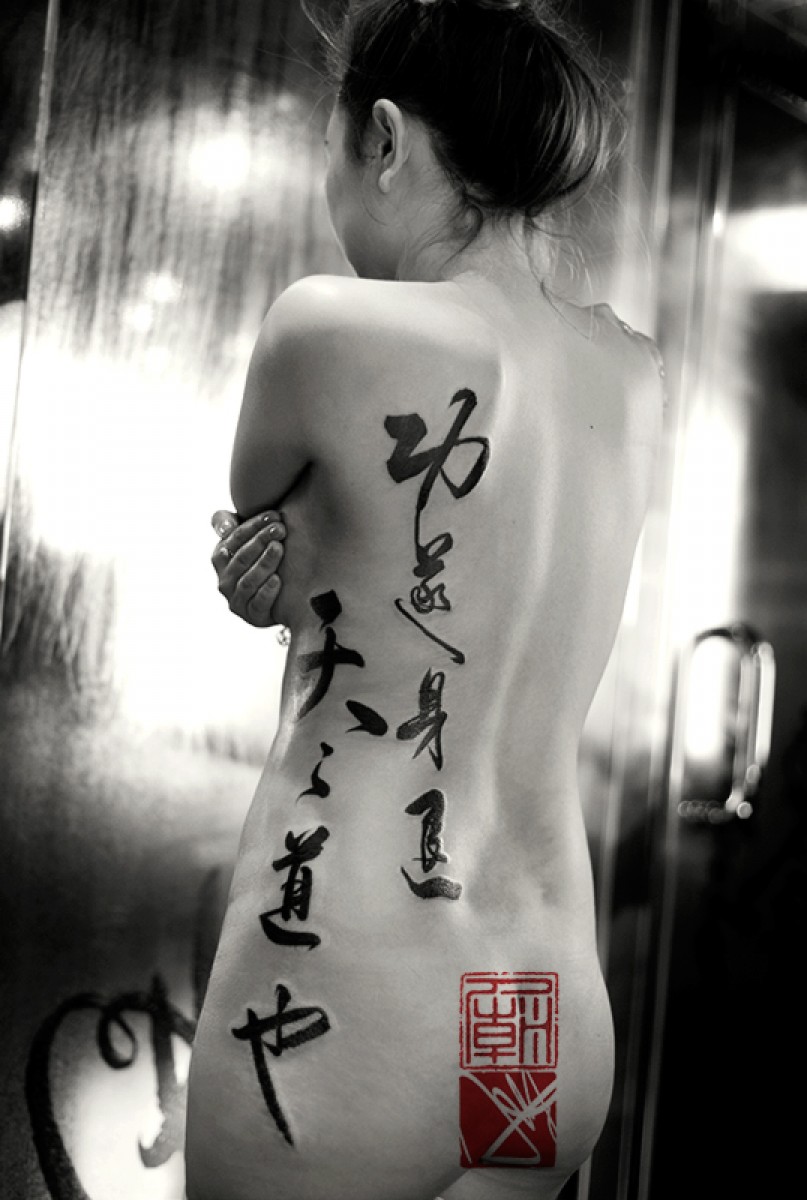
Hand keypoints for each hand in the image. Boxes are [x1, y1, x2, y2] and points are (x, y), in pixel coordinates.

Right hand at [210, 508, 286, 627]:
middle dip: (261, 540)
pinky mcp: (253, 617)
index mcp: (220, 558)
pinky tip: (278, 579)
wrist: (281, 594)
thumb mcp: (244, 537)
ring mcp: (237, 601)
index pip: (233, 538)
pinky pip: (258, 604)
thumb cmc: (262, 557)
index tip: (274, 515)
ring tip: (279, 548)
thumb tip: (225, 527)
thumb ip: (227, 522)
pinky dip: (267, 592)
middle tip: (280, 529)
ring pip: (248, 581)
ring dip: (264, 563)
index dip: (253, 525)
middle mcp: (224, 581)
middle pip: (241, 558)